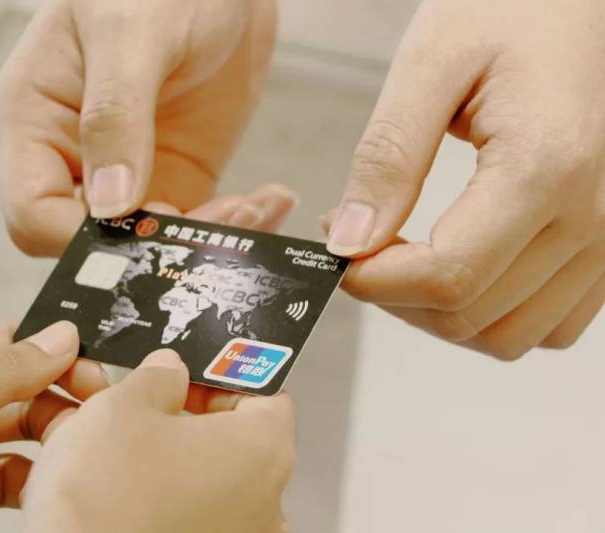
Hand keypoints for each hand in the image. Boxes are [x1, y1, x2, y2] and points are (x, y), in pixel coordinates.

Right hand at [0, 0, 275, 256]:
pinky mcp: (177, 174)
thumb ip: (114, 116)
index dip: (84, 239)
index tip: (149, 224)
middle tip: (219, 218)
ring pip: (151, 244)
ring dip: (205, 241)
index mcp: (33, 121)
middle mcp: (73, 156)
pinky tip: (270, 199)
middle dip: (155, 247)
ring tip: (257, 207)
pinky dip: (234, 224)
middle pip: (92, 241)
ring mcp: (128, 170)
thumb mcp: (129, 33)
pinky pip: (196, 222)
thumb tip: (111, 206)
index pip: (35, 216)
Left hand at [0, 321, 106, 531]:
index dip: (55, 351)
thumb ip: (3, 371)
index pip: (9, 344)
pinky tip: (43, 487)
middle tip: (97, 417)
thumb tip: (63, 335)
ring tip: (76, 454)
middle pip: (18, 391)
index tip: (96, 370)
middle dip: (59, 400)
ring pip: (13, 440)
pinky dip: (25, 483)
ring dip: (47, 444)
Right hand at [23, 349, 294, 532]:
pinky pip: (182, 511)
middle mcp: (262, 501)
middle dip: (178, 411)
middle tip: (138, 400)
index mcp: (261, 450)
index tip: (185, 370)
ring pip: (199, 475)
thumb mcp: (122, 406)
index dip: (219, 373)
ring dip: (159, 452)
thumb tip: (166, 372)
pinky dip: (153, 492)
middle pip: (229, 435)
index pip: (263, 392)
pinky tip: (111, 483)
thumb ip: (156, 376)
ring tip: (111, 440)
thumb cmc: (107, 502)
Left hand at [325, 0, 604, 358]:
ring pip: (506, 336)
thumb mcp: (431, 65)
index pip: (449, 276)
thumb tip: (350, 242)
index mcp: (548, 166)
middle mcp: (591, 216)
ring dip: (437, 313)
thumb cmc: (510, 13)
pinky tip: (457, 266)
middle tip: (361, 244)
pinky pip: (548, 325)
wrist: (576, 5)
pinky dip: (490, 314)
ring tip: (403, 256)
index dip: (377, 282)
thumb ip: (388, 158)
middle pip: (470, 315)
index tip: (339, 257)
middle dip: (395, 296)